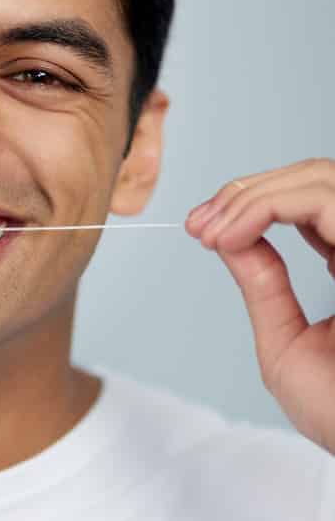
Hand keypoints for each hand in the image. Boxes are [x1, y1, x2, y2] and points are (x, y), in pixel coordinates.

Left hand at [186, 158, 334, 454]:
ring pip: (321, 177)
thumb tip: (228, 237)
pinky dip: (271, 205)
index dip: (250, 201)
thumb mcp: (286, 343)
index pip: (308, 203)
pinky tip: (232, 234)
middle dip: (245, 191)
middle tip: (198, 222)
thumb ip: (264, 285)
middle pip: (315, 178)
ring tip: (211, 228)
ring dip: (253, 194)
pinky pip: (328, 200)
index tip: (199, 226)